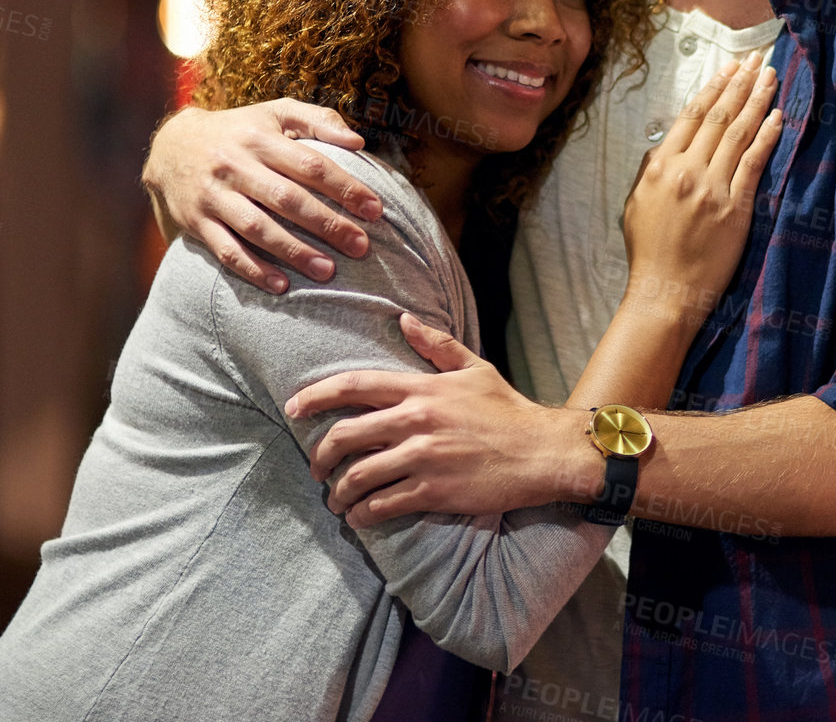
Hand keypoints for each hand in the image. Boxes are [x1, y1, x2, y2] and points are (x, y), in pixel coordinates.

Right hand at [142, 100, 380, 292]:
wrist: (170, 146)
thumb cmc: (241, 130)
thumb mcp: (276, 113)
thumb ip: (318, 120)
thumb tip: (359, 141)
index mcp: (260, 138)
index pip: (310, 165)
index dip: (345, 187)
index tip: (375, 210)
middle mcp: (235, 166)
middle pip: (287, 199)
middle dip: (327, 224)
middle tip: (361, 247)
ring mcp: (213, 196)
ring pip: (257, 228)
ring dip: (293, 252)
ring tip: (328, 271)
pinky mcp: (197, 222)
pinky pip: (226, 250)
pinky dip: (253, 269)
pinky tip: (281, 285)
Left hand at [287, 315, 581, 524]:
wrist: (542, 451)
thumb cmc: (509, 410)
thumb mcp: (475, 368)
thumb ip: (436, 345)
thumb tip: (404, 319)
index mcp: (422, 389)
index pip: (354, 386)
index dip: (315, 396)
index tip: (293, 407)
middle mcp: (417, 421)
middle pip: (344, 435)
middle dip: (319, 455)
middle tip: (315, 468)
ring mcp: (424, 458)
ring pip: (358, 476)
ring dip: (339, 493)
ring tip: (337, 500)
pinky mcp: (434, 491)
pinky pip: (383, 504)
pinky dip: (363, 514)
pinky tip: (360, 517)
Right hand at [619, 54, 782, 329]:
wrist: (666, 292)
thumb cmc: (649, 251)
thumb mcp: (636, 203)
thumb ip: (650, 169)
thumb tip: (666, 144)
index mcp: (659, 166)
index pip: (691, 116)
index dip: (713, 88)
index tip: (728, 68)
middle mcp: (686, 171)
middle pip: (719, 117)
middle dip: (739, 83)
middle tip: (755, 59)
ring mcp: (712, 189)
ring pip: (739, 133)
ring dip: (756, 100)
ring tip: (769, 77)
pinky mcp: (735, 209)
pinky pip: (754, 164)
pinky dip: (767, 137)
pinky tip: (778, 117)